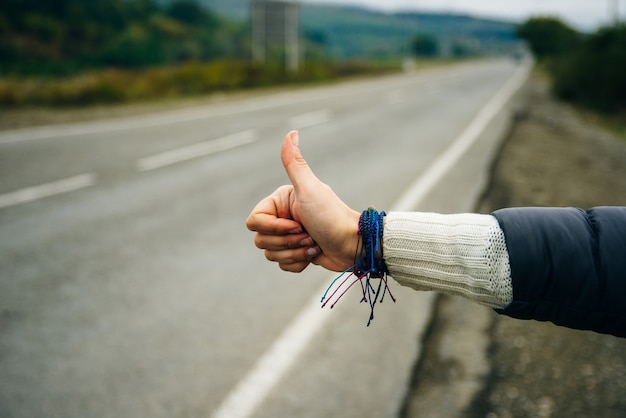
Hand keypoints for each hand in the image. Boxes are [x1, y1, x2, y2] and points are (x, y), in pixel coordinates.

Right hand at [246, 131, 359, 272]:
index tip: (298, 223)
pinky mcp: (296, 253)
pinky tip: (314, 254)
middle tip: (308, 234)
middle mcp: (282, 217)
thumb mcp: (310, 190)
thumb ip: (295, 163)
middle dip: (287, 242)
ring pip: (270, 254)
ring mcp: (288, 236)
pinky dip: (298, 264)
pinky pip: (282, 264)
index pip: (254, 222)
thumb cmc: (332, 216)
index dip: (274, 227)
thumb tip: (291, 132)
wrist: (354, 244)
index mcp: (280, 201)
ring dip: (295, 253)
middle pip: (261, 240)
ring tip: (313, 245)